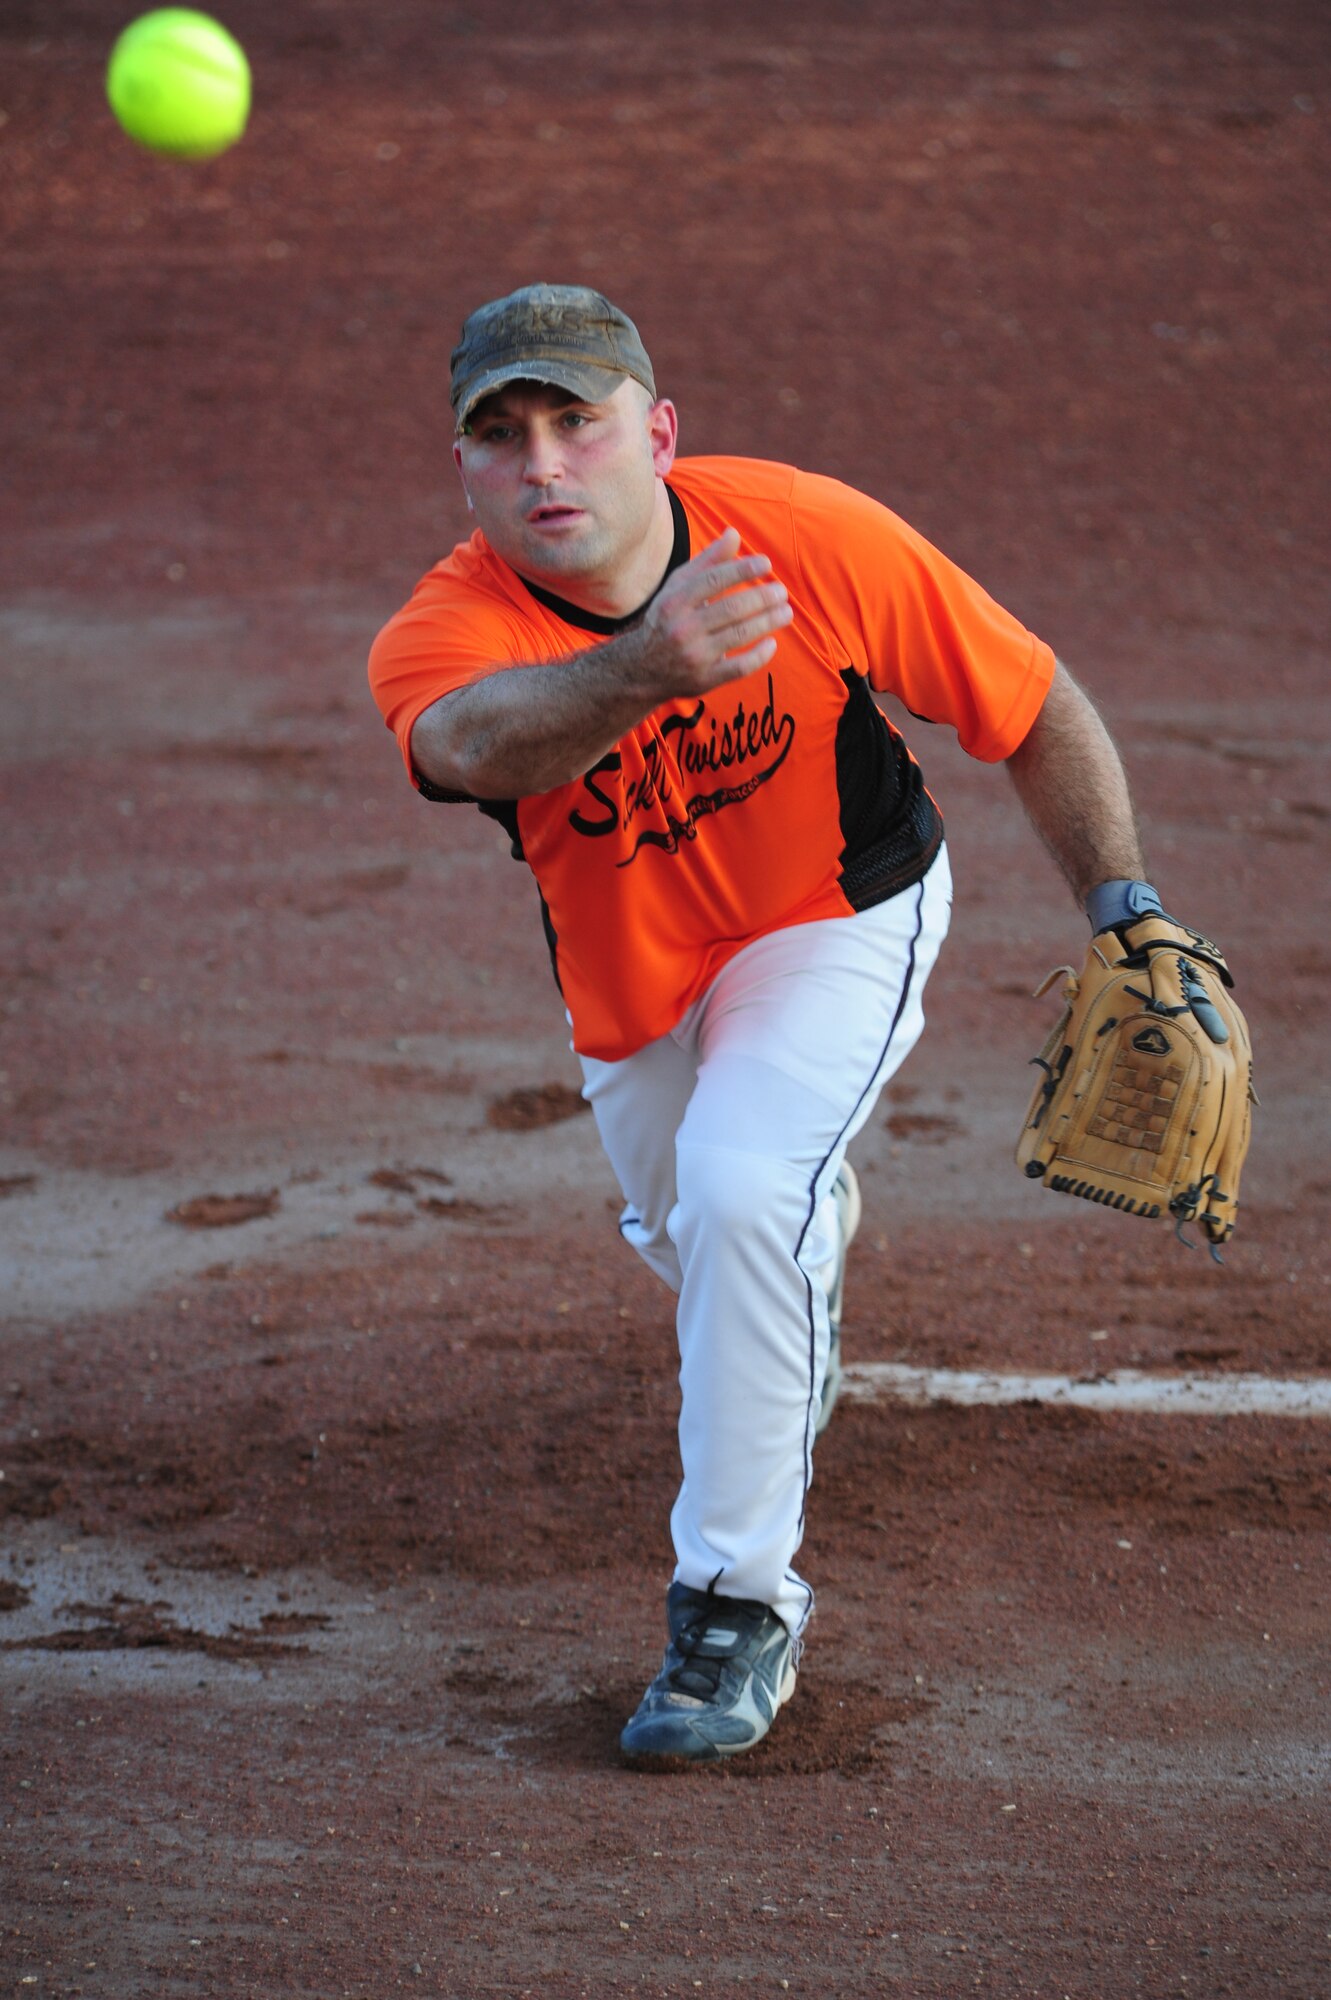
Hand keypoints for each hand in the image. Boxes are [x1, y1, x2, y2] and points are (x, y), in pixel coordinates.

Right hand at [637, 528, 793, 695]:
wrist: (641, 668)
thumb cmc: (667, 619)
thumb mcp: (678, 588)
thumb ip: (707, 561)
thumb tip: (734, 534)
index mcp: (675, 602)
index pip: (714, 580)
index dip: (743, 570)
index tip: (766, 564)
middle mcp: (682, 628)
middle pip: (732, 609)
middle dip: (762, 598)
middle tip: (781, 592)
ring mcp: (694, 656)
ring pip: (740, 635)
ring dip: (768, 622)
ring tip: (786, 612)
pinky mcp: (704, 679)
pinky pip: (739, 667)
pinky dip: (760, 655)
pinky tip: (772, 643)